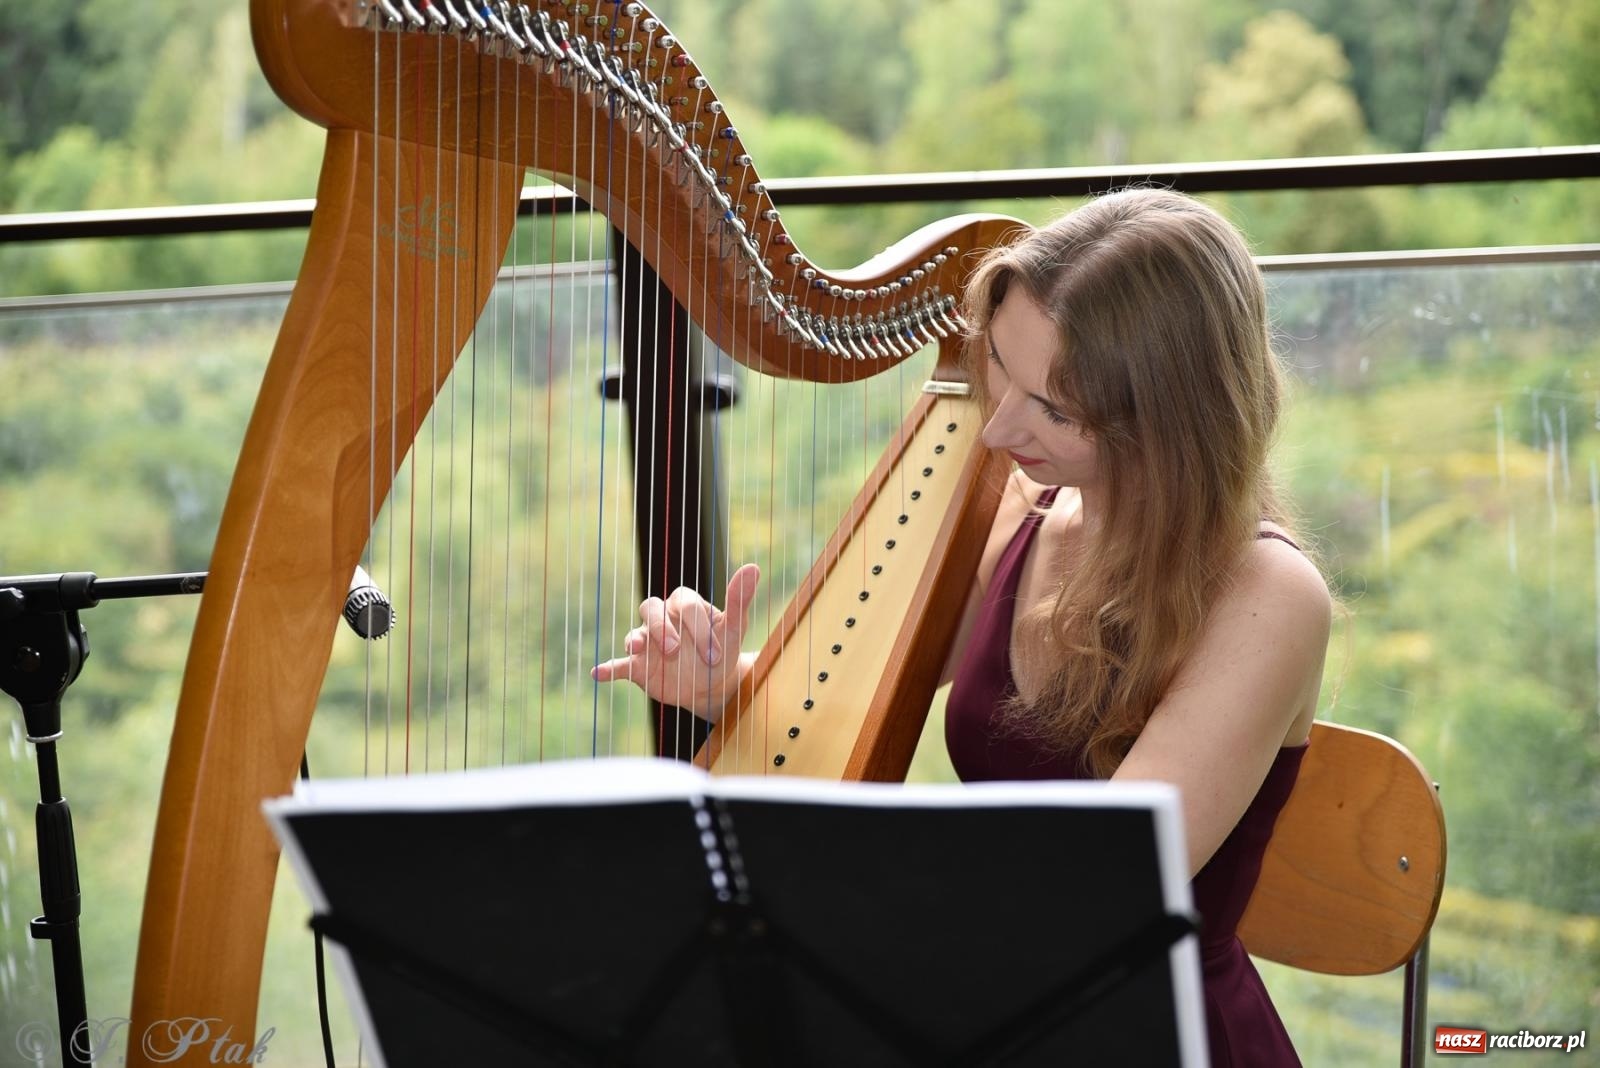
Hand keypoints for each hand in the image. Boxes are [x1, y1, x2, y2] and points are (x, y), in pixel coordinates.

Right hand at [591, 564, 760, 721]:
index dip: (699, 628)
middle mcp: (663, 619)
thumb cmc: (723, 650)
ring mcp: (648, 642)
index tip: (716, 653)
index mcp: (685, 605)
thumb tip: (753, 567)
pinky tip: (598, 673)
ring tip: (638, 648)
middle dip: (661, 627)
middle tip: (674, 649)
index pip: (686, 605)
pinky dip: (609, 668)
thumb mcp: (734, 627)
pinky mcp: (637, 665)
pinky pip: (619, 663)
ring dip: (637, 639)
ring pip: (635, 631)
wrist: (712, 684)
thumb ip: (740, 599)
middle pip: (651, 608)